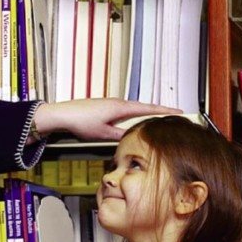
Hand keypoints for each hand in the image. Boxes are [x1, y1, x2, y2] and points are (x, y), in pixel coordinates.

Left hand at [31, 99, 180, 142]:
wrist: (63, 114)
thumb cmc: (80, 121)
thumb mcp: (104, 134)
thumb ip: (121, 136)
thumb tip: (135, 138)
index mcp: (120, 108)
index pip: (148, 108)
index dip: (164, 110)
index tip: (179, 111)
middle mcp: (118, 103)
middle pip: (143, 107)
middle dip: (158, 112)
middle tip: (173, 116)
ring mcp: (111, 104)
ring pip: (133, 110)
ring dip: (145, 114)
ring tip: (157, 121)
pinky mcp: (105, 107)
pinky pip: (124, 111)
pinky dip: (133, 116)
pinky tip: (133, 123)